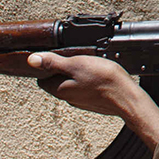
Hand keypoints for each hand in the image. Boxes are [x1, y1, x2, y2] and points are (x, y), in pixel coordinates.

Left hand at [29, 51, 158, 146]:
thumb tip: (31, 60)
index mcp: (60, 89)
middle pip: (57, 81)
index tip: (56, 57)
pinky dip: (89, 81)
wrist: (127, 97)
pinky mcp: (93, 101)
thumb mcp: (76, 64)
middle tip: (76, 58)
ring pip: (73, 85)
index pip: (42, 79)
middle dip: (63, 70)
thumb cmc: (103, 80)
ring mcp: (82, 101)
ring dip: (78, 75)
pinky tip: (99, 75)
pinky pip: (86, 89)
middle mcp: (68, 98)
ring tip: (90, 64)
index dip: (47, 66)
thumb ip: (53, 62)